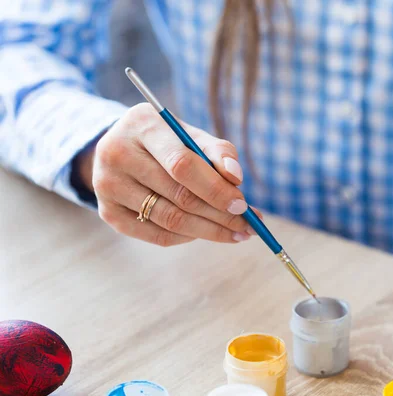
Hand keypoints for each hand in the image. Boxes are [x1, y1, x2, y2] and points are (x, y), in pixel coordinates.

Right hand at [77, 103, 259, 245]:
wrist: (122, 147)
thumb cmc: (168, 141)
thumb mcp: (192, 135)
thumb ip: (218, 152)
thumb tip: (236, 178)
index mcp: (143, 125)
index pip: (182, 164)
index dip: (215, 189)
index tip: (243, 205)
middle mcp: (117, 153)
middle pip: (178, 196)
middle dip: (220, 215)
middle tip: (249, 226)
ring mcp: (107, 185)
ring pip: (170, 219)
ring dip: (209, 230)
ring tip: (237, 232)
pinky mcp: (107, 212)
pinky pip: (157, 235)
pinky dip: (187, 237)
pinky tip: (205, 232)